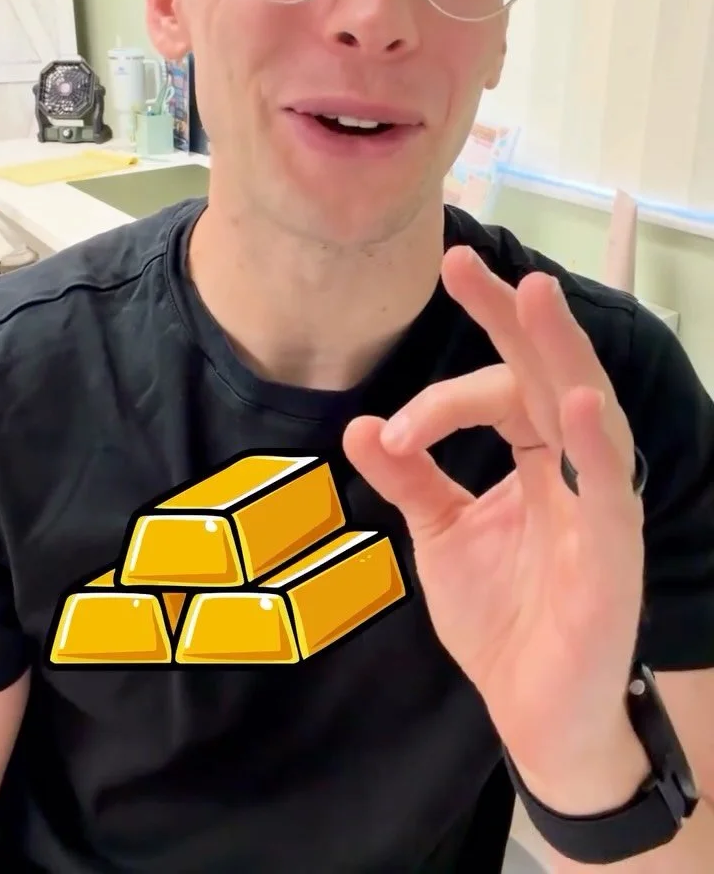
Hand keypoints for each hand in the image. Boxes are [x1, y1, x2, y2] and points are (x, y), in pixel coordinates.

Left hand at [343, 245, 646, 808]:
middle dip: (509, 317)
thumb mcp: (442, 536)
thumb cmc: (501, 618)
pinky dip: (595, 447)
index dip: (447, 392)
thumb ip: (409, 479)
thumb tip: (358, 426)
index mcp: (538, 457)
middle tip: (460, 261)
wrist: (532, 711)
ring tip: (532, 296)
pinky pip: (609, 492)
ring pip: (589, 410)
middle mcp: (574, 467)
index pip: (502, 391)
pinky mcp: (614, 553)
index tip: (392, 431)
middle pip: (548, 374)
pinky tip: (577, 402)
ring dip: (559, 352)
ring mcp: (599, 504)